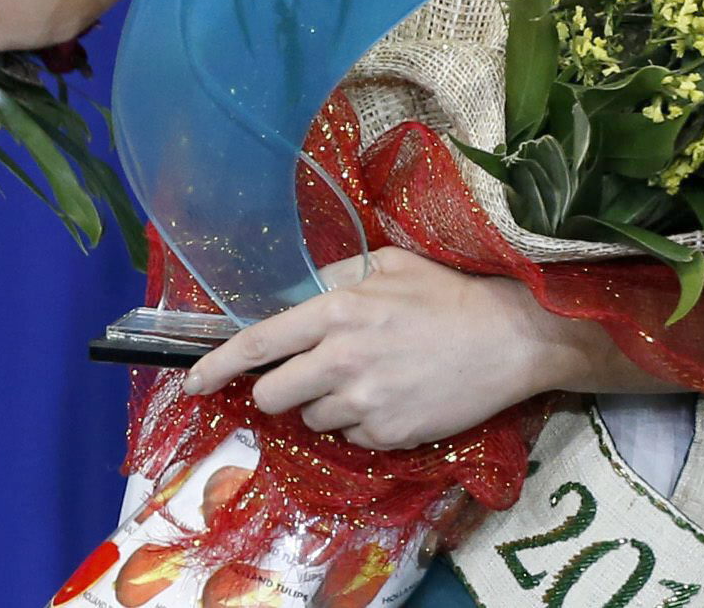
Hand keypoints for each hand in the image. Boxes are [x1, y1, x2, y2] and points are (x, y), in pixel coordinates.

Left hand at [182, 245, 593, 449]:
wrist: (512, 339)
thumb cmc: (446, 295)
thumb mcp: (383, 265)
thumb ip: (330, 279)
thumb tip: (288, 293)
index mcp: (333, 312)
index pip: (256, 345)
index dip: (215, 367)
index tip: (191, 383)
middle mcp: (341, 360)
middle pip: (272, 395)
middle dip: (276, 390)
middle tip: (303, 378)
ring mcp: (367, 402)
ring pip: (311, 418)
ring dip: (324, 405)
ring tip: (366, 380)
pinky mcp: (392, 434)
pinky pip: (353, 438)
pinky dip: (362, 424)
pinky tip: (392, 399)